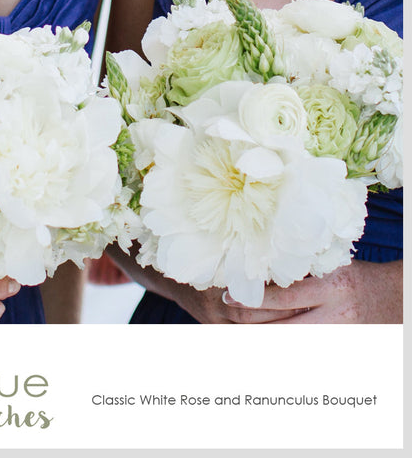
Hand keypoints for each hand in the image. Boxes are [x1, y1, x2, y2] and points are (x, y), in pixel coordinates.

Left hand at [183, 260, 402, 323]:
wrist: (393, 300)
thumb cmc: (353, 276)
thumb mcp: (329, 265)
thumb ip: (297, 268)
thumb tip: (256, 266)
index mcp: (331, 286)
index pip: (283, 297)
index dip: (252, 300)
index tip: (226, 297)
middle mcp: (334, 313)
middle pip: (281, 327)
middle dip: (248, 324)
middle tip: (220, 315)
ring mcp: (336, 333)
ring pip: (287, 341)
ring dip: (257, 337)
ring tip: (228, 329)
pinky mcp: (335, 345)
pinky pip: (298, 348)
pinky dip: (275, 343)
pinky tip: (253, 337)